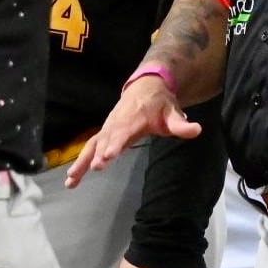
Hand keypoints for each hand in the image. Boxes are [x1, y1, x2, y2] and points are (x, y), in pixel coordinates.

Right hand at [67, 74, 198, 187]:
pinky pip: (89, 147)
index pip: (123, 132)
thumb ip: (181, 124)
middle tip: (93, 168)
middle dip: (98, 154)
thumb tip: (196, 129)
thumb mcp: (173, 112)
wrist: (145, 86)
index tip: (107, 156)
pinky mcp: (104, 132)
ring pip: (92, 145)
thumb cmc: (160, 103)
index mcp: (133, 118)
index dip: (115, 144)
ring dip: (82, 162)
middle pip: (105, 140)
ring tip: (72, 180)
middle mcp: (117, 123)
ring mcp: (108, 128)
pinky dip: (80, 162)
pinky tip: (72, 179)